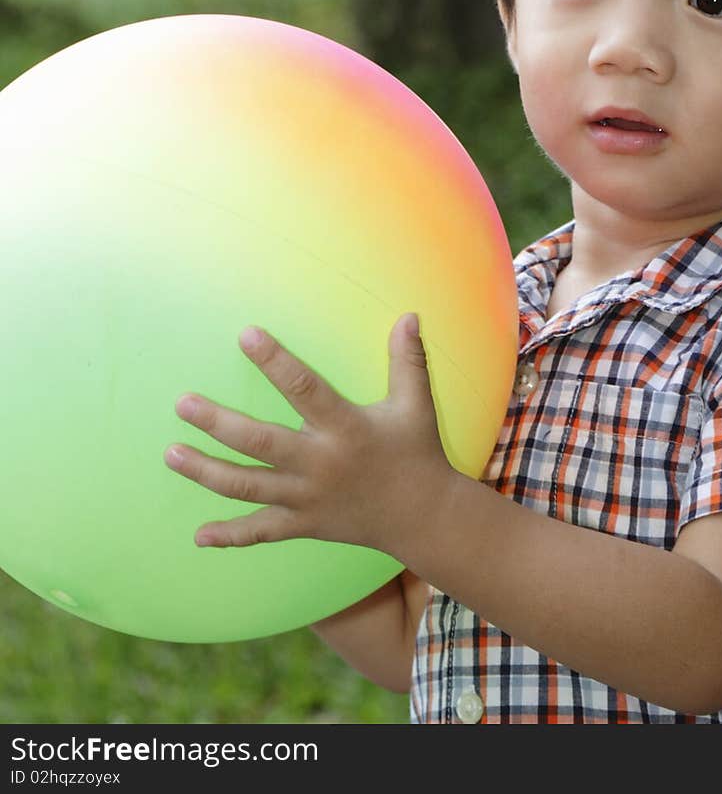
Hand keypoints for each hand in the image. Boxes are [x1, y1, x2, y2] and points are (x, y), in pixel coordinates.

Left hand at [164, 313, 453, 555]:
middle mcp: (320, 464)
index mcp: (346, 428)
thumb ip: (408, 360)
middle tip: (182, 404)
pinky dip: (230, 536)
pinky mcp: (304, 524)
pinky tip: (199, 536)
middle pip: (260, 444)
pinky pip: (261, 532)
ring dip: (206, 472)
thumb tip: (408, 315)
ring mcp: (307, 499)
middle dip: (217, 424)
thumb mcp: (415, 404)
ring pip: (248, 486)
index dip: (274, 362)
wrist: (422, 517)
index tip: (245, 335)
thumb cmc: (416, 452)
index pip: (304, 388)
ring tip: (170, 454)